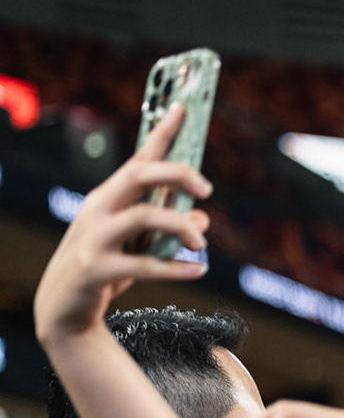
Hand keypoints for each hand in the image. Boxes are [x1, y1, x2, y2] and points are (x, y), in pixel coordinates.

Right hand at [33, 103, 210, 343]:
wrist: (62, 309)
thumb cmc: (105, 268)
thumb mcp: (138, 245)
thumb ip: (167, 226)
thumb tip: (202, 217)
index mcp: (109, 197)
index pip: (139, 158)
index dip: (163, 133)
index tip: (186, 108)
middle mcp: (99, 210)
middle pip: (139, 175)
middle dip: (177, 173)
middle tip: (207, 188)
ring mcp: (94, 238)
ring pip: (142, 216)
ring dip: (180, 226)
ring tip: (201, 243)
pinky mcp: (95, 270)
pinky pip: (141, 265)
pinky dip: (175, 268)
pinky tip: (200, 270)